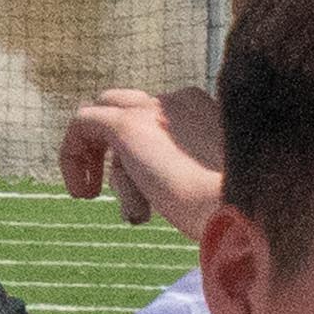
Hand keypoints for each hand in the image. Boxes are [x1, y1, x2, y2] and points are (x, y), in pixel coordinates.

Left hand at [59, 87, 221, 228]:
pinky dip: (72, 153)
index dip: (146, 157)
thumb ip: (191, 178)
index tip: (150, 194)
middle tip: (111, 188)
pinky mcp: (127, 125)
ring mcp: (154, 109)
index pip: (162, 119)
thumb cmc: (235, 213)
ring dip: (96, 156)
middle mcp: (180, 100)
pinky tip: (81, 193)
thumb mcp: (215, 189)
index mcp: (207, 111)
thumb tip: (169, 195)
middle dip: (119, 151)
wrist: (241, 209)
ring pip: (107, 116)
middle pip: (132, 111)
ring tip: (90, 194)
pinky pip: (82, 122)